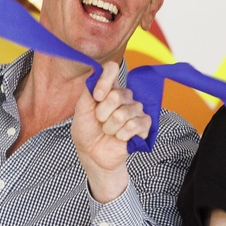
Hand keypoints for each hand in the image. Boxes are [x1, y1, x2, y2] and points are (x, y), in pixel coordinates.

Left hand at [72, 61, 150, 202]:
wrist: (94, 156)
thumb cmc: (87, 132)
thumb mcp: (81, 111)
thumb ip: (88, 92)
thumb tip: (95, 74)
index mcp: (109, 88)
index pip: (112, 69)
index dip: (105, 81)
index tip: (97, 96)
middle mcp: (124, 96)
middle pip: (117, 95)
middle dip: (102, 113)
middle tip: (100, 121)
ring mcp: (136, 110)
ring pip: (124, 114)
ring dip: (110, 127)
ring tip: (108, 131)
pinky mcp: (144, 124)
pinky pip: (133, 125)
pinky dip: (121, 135)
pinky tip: (119, 137)